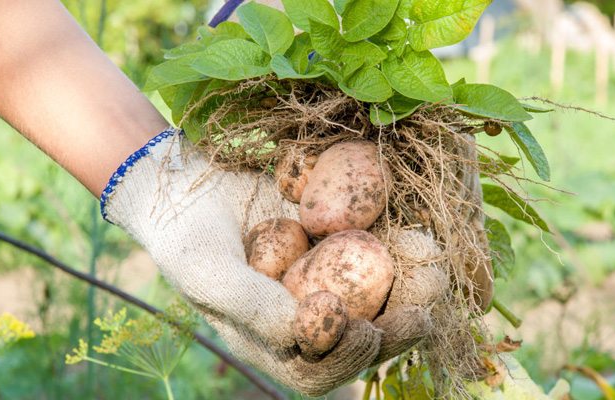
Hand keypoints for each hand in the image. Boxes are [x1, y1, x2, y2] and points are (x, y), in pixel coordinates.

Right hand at [102, 130, 443, 395]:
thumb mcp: (210, 272)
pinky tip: (414, 231)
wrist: (185, 182)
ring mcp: (328, 279)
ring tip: (429, 262)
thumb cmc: (186, 236)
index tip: (369, 332)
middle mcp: (308, 317)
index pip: (319, 371)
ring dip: (411, 287)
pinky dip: (400, 248)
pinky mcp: (340, 244)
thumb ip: (253, 307)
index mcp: (274, 342)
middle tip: (423, 308)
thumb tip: (308, 333)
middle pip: (363, 338)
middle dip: (397, 328)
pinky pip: (378, 255)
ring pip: (381, 298)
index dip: (349, 361)